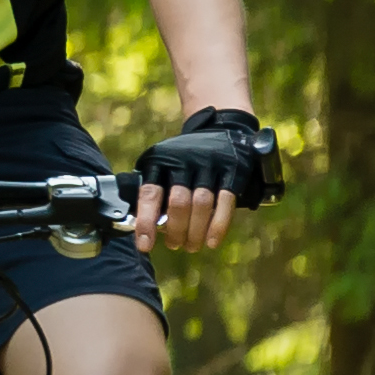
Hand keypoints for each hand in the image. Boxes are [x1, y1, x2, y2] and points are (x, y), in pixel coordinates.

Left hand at [133, 103, 279, 254]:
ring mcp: (209, 163)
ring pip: (201, 203)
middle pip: (178, 202)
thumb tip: (141, 226)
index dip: (146, 221)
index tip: (144, 245)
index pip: (150, 194)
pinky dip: (219, 224)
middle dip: (175, 230)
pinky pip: (226, 201)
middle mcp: (183, 161)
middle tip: (174, 246)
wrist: (221, 128)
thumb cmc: (184, 158)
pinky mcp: (233, 168)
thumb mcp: (162, 163)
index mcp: (159, 161)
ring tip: (191, 246)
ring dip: (195, 231)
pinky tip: (212, 241)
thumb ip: (154, 188)